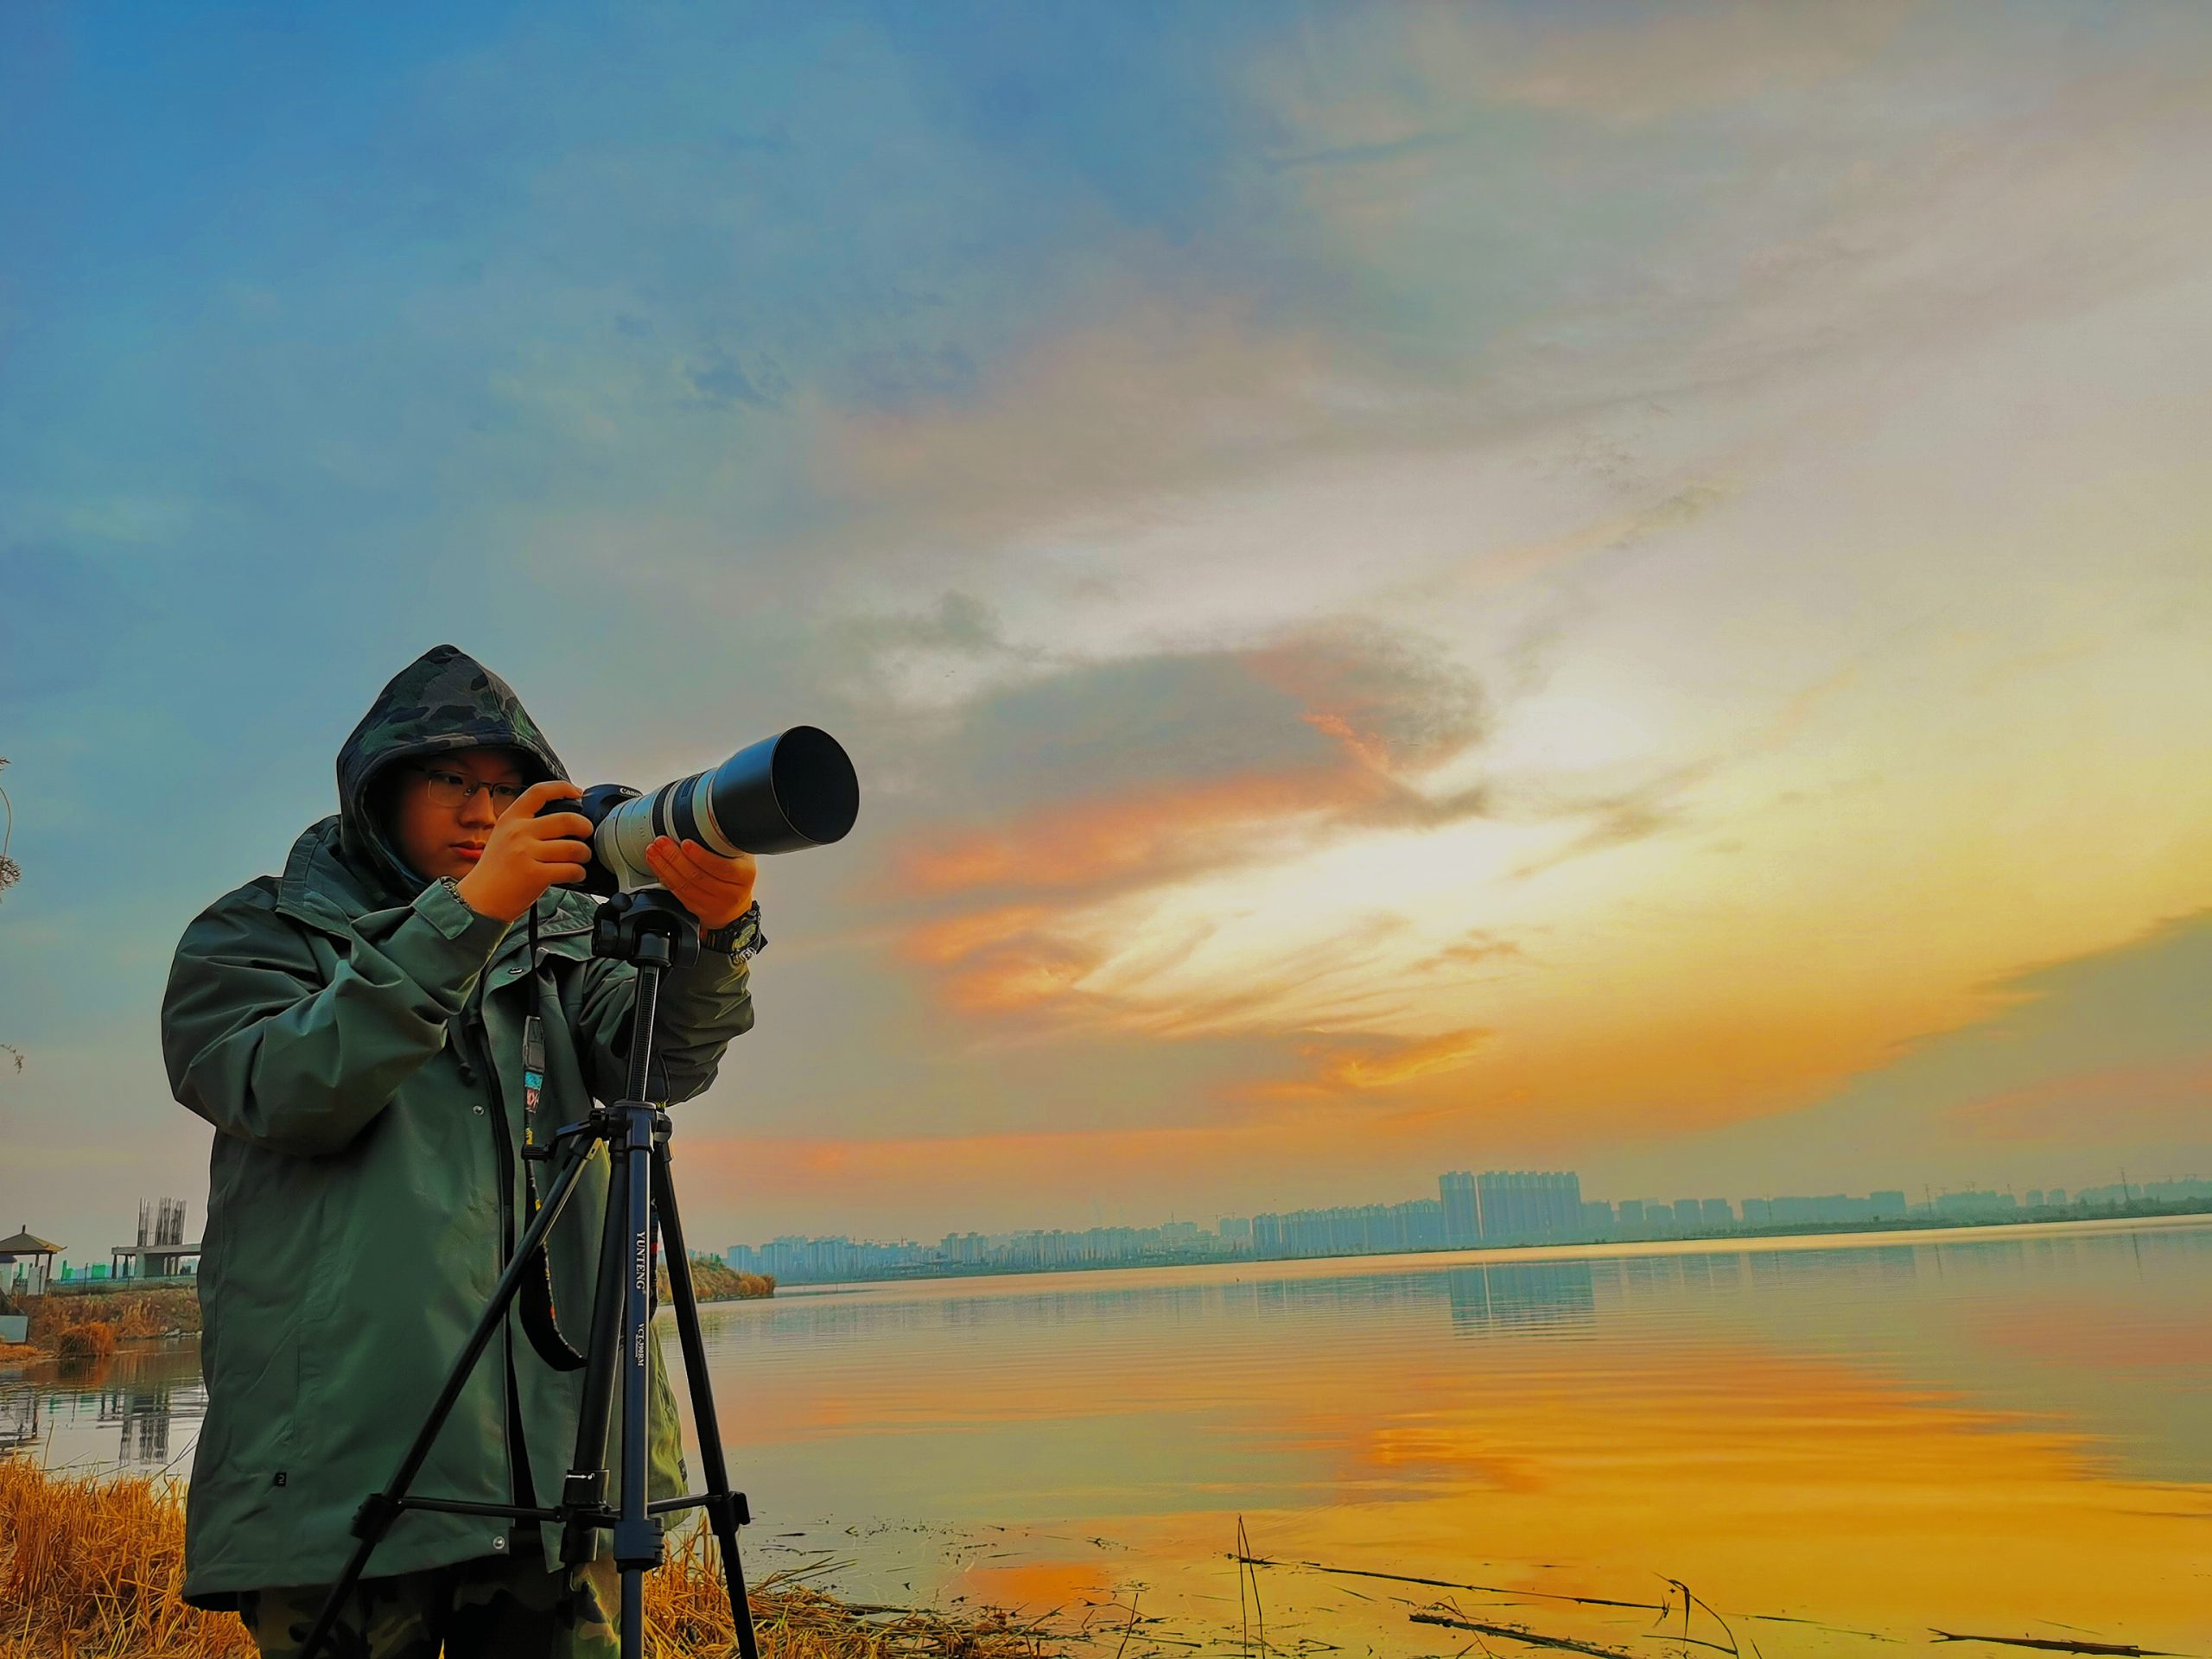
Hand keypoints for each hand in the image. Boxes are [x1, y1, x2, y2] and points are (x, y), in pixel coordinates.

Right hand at [452, 780, 592, 922]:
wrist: (478, 900)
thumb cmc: (495, 872)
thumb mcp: (503, 837)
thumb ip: (527, 826)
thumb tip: (562, 821)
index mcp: (510, 819)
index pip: (539, 792)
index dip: (563, 788)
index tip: (577, 793)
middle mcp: (518, 832)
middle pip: (567, 820)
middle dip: (585, 827)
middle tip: (586, 834)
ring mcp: (526, 853)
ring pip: (574, 847)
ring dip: (585, 854)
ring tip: (581, 858)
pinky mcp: (535, 875)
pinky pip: (571, 869)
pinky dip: (579, 872)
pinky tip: (575, 874)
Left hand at [645, 837, 756, 928]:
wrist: (736, 907)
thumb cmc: (738, 875)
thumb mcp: (742, 856)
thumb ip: (728, 842)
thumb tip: (708, 818)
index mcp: (743, 875)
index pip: (721, 867)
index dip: (701, 856)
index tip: (686, 843)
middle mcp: (730, 893)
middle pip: (698, 876)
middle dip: (675, 858)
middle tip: (662, 842)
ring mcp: (713, 904)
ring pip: (685, 886)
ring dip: (665, 867)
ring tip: (654, 851)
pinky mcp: (697, 910)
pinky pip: (678, 894)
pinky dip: (665, 878)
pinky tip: (657, 866)